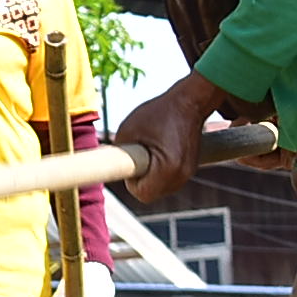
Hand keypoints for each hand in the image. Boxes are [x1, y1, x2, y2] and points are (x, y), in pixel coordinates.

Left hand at [112, 71, 229, 201]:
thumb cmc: (158, 113)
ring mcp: (188, 173)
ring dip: (150, 177)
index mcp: (169, 168)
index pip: (142, 194)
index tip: (131, 161)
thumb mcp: (128, 131)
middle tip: (137, 155)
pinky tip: (158, 152)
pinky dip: (159, 172)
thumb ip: (117, 155)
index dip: (131, 181)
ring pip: (159, 189)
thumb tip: (107, 169)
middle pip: (151, 194)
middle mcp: (182, 175)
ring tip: (149, 151)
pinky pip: (168, 181)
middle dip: (140, 179)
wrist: (189, 103)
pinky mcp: (190, 169)